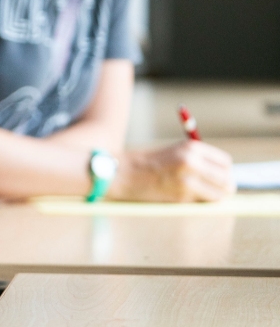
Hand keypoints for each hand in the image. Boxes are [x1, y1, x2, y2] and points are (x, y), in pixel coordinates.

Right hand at [109, 140, 234, 201]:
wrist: (123, 173)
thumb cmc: (148, 163)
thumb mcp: (175, 152)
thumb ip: (198, 160)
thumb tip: (224, 176)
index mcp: (191, 147)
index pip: (225, 162)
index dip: (224, 171)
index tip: (220, 177)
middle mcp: (192, 162)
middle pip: (226, 178)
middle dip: (224, 186)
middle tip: (220, 190)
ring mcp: (187, 180)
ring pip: (219, 194)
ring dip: (216, 196)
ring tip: (207, 196)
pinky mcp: (181, 196)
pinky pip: (203, 202)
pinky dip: (201, 202)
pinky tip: (189, 197)